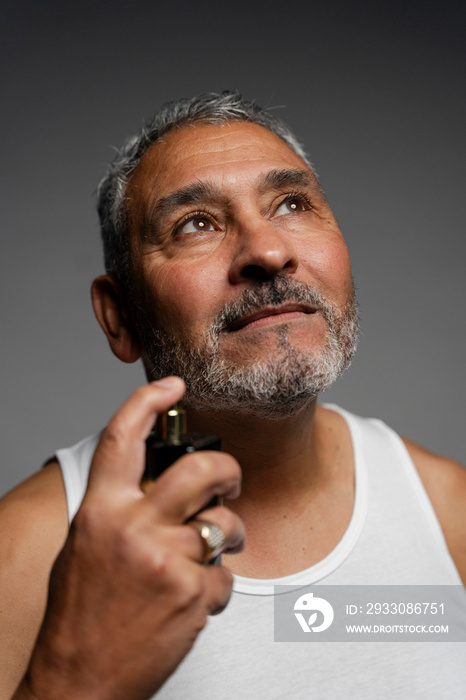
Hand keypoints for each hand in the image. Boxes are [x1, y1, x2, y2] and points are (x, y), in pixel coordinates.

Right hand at [14, 378, 243, 699]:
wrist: (80, 679)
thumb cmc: (82, 612)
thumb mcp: (86, 545)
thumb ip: (118, 508)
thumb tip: (154, 483)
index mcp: (101, 510)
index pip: (124, 437)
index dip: (150, 401)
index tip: (172, 385)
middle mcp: (134, 528)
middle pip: (200, 469)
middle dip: (227, 467)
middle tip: (230, 477)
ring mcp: (167, 560)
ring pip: (226, 523)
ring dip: (231, 533)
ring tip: (216, 548)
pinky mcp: (194, 594)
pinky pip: (226, 575)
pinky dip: (217, 585)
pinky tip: (194, 598)